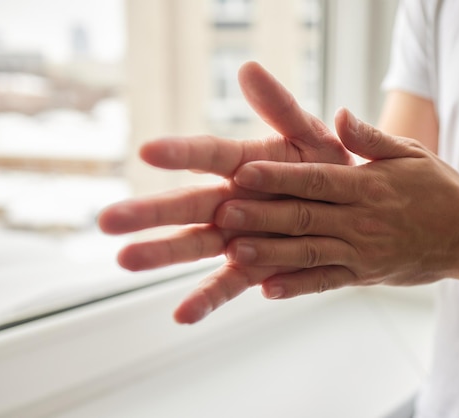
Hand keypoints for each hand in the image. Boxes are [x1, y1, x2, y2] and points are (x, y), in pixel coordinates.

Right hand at [98, 62, 353, 322]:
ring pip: (196, 244)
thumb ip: (281, 108)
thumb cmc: (326, 164)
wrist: (350, 205)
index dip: (181, 153)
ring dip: (162, 253)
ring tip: (125, 260)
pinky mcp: (253, 267)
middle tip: (108, 219)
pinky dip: (206, 299)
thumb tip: (249, 68)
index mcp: (244, 163)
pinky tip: (181, 316)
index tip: (148, 151)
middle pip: (188, 204)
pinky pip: (228, 283)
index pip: (208, 155)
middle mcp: (233, 199)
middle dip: (151, 212)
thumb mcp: (309, 134)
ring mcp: (240, 235)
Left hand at [217, 108, 458, 297]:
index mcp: (369, 185)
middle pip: (305, 216)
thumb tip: (339, 114)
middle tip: (224, 212)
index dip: (280, 176)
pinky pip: (327, 282)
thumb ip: (370, 137)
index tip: (244, 172)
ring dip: (271, 253)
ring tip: (235, 252)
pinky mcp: (364, 275)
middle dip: (263, 214)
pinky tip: (268, 290)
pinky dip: (298, 287)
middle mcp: (362, 220)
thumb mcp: (410, 154)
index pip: (317, 179)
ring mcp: (362, 251)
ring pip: (310, 252)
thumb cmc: (437, 189)